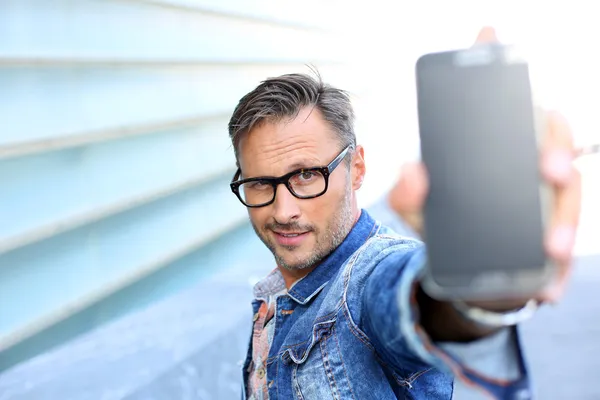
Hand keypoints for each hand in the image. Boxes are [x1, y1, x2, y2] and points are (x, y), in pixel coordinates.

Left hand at [389, 27, 581, 304]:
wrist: (466, 276)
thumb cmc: (445, 229)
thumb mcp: (419, 213)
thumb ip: (409, 195)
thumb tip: (412, 171)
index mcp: (490, 152)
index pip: (499, 104)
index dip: (496, 65)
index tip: (488, 32)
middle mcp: (523, 164)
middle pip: (546, 138)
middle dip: (550, 148)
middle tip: (544, 171)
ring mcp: (545, 197)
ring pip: (569, 190)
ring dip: (565, 217)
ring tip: (550, 245)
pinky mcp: (556, 232)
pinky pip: (567, 238)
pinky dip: (560, 262)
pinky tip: (549, 283)